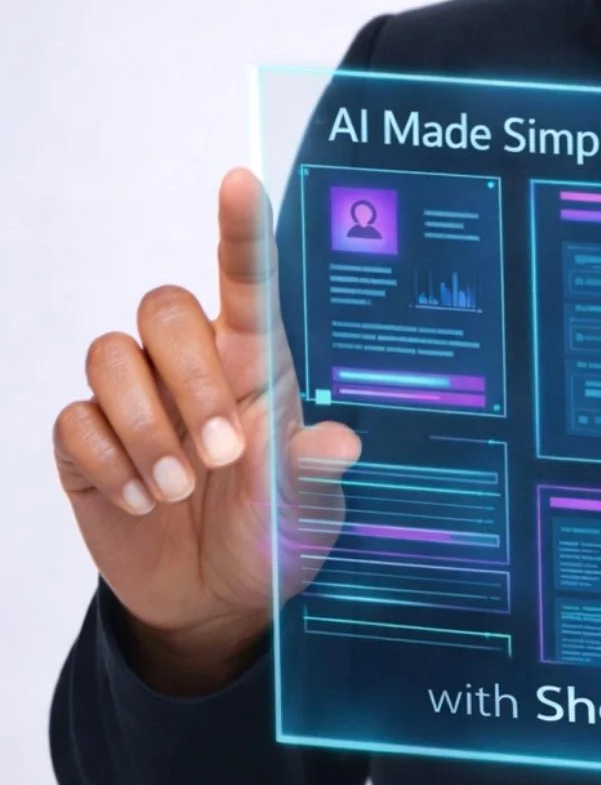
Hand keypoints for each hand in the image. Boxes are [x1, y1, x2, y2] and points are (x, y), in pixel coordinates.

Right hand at [53, 168, 359, 689]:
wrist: (212, 604)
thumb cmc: (270, 538)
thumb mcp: (308, 513)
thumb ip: (317, 475)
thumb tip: (341, 445)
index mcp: (255, 364)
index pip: (244, 280)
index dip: (240, 229)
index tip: (240, 180)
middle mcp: (192, 368)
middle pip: (163, 310)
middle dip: (189, 382)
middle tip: (222, 458)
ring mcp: (134, 402)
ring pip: (110, 357)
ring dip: (145, 429)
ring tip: (178, 490)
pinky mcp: (88, 445)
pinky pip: (75, 421)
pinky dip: (108, 463)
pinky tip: (141, 502)